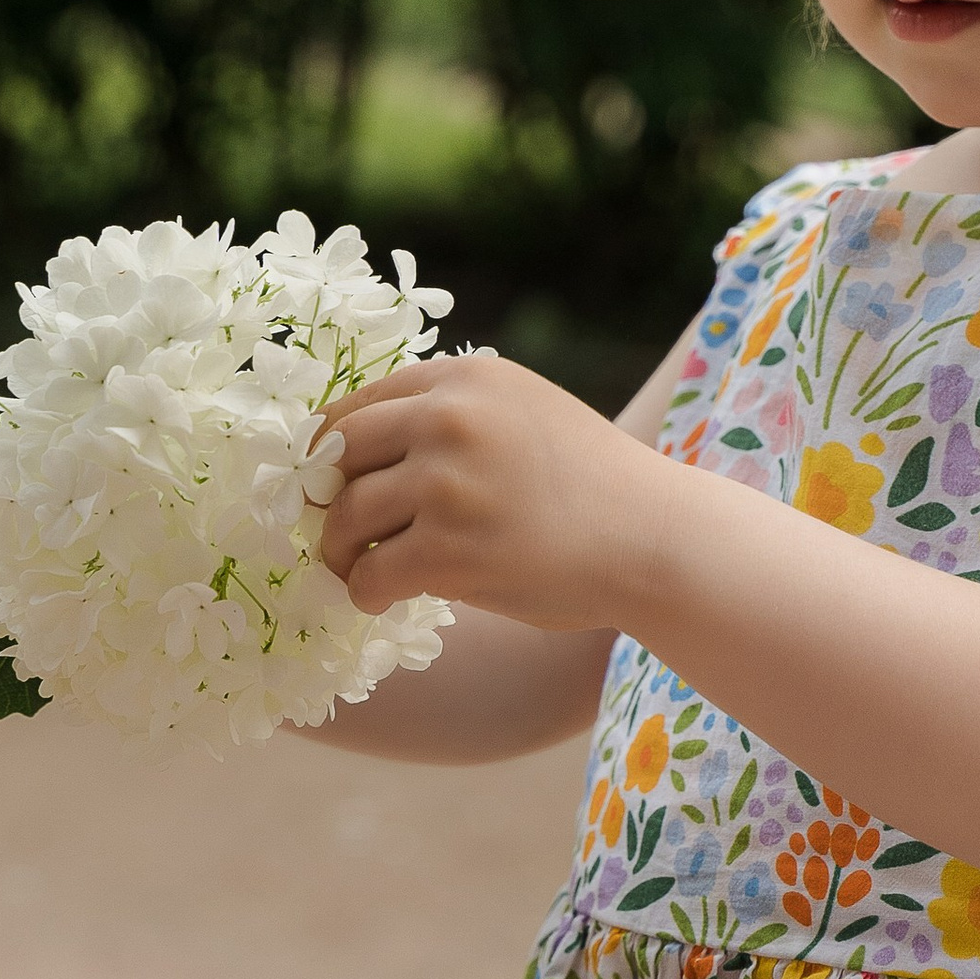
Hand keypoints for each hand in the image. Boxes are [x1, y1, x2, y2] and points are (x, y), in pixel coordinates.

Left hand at [319, 353, 657, 629]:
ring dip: (341, 551)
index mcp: (466, 379)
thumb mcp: (524, 413)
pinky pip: (371, 573)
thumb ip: (455, 416)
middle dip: (325, 497)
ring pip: (346, 516)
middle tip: (337, 529)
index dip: (333, 450)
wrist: (654, 538)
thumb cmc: (591, 486)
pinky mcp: (450, 550)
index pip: (359, 405)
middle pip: (339, 453)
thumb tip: (352, 452)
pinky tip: (383, 599)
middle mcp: (450, 419)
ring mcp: (448, 484)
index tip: (333, 483)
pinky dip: (365, 592)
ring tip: (359, 570)